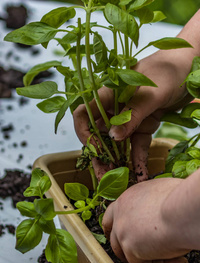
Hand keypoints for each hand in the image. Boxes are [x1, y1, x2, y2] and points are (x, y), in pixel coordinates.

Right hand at [73, 48, 192, 180]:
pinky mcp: (144, 125)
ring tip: (120, 181)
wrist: (190, 65)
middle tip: (104, 176)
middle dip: (100, 156)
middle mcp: (115, 108)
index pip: (84, 114)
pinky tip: (140, 175)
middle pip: (100, 134)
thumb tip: (113, 137)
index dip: (84, 132)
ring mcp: (130, 118)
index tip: (94, 149)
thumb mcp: (149, 93)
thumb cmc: (167, 70)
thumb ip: (131, 115)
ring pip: (117, 144)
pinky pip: (138, 145)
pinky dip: (138, 159)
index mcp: (109, 95)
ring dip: (118, 162)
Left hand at [102, 177, 190, 262]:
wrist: (183, 208)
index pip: (114, 213)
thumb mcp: (161, 190)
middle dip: (124, 246)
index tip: (129, 233)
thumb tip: (162, 210)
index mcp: (127, 199)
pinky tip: (179, 261)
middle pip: (114, 234)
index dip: (120, 224)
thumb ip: (152, 201)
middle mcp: (120, 214)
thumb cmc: (180, 197)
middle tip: (140, 252)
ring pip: (124, 252)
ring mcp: (122, 231)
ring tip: (166, 257)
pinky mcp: (130, 248)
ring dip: (144, 258)